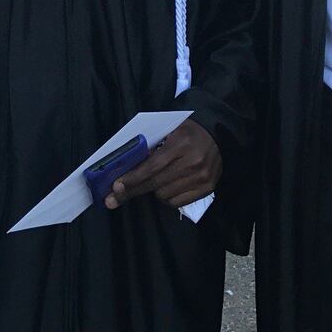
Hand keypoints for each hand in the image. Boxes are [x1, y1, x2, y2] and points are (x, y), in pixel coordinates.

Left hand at [103, 120, 219, 209]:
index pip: (152, 166)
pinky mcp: (207, 188)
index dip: (133, 178)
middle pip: (155, 183)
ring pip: (164, 195)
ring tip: (153, 181)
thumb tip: (127, 167)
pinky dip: (167, 197)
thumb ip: (151, 146)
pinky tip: (166, 187)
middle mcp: (192, 162)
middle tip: (114, 198)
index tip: (116, 186)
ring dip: (153, 191)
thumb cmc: (187, 131)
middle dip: (133, 190)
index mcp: (181, 143)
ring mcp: (201, 177)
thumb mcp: (169, 130)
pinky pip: (177, 202)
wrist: (217, 134)